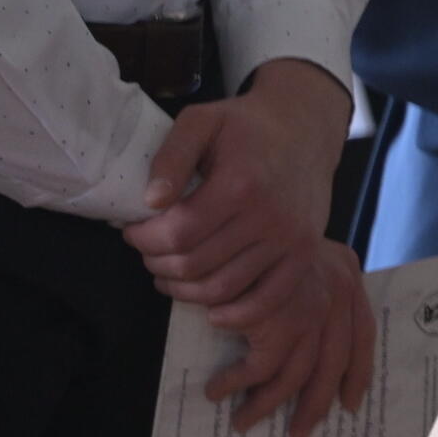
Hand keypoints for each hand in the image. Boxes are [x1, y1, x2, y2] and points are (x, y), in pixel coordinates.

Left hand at [121, 59, 349, 308]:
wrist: (305, 130)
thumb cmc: (246, 126)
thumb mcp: (202, 121)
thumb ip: (172, 155)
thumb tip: (150, 201)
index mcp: (241, 183)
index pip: (177, 233)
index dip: (143, 239)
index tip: (132, 230)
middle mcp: (270, 216)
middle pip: (195, 264)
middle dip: (157, 263)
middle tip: (149, 251)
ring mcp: (291, 239)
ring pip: (222, 288)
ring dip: (183, 290)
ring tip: (170, 273)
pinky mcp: (304, 255)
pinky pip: (266, 301)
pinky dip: (234, 315)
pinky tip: (210, 307)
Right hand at [203, 238, 373, 436]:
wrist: (240, 208)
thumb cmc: (256, 231)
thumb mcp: (293, 257)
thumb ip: (304, 289)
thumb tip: (298, 338)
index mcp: (346, 277)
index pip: (362, 335)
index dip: (358, 372)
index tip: (350, 404)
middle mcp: (338, 292)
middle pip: (333, 364)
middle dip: (316, 403)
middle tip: (297, 434)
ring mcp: (310, 307)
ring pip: (294, 374)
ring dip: (265, 403)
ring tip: (242, 420)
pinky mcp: (279, 317)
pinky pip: (259, 366)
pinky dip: (236, 382)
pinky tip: (218, 387)